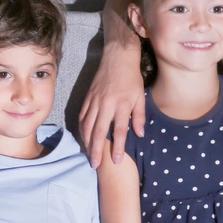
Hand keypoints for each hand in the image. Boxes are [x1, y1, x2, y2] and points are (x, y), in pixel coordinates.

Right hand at [78, 43, 144, 168]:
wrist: (118, 57)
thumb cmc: (132, 78)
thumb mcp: (140, 97)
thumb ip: (139, 117)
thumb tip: (140, 134)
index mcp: (122, 105)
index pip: (119, 131)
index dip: (117, 147)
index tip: (116, 161)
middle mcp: (106, 104)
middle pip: (98, 132)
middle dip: (96, 150)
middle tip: (95, 165)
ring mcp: (95, 101)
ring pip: (87, 125)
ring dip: (87, 141)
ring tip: (88, 153)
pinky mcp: (88, 97)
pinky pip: (82, 116)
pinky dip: (82, 128)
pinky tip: (83, 136)